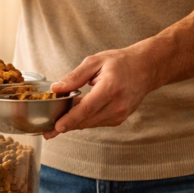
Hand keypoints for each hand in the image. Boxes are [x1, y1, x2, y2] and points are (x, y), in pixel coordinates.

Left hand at [43, 48, 159, 139]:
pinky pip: (97, 123)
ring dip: (74, 123)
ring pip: (90, 124)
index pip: (87, 108)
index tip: (56, 127)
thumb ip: (75, 76)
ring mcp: (121, 114)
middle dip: (66, 125)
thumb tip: (57, 88)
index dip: (71, 119)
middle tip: (47, 130)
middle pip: (87, 120)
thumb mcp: (95, 62)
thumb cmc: (121, 62)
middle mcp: (118, 104)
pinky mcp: (120, 118)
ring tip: (58, 121)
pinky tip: (76, 115)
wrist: (146, 68)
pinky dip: (85, 120)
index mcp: (111, 88)